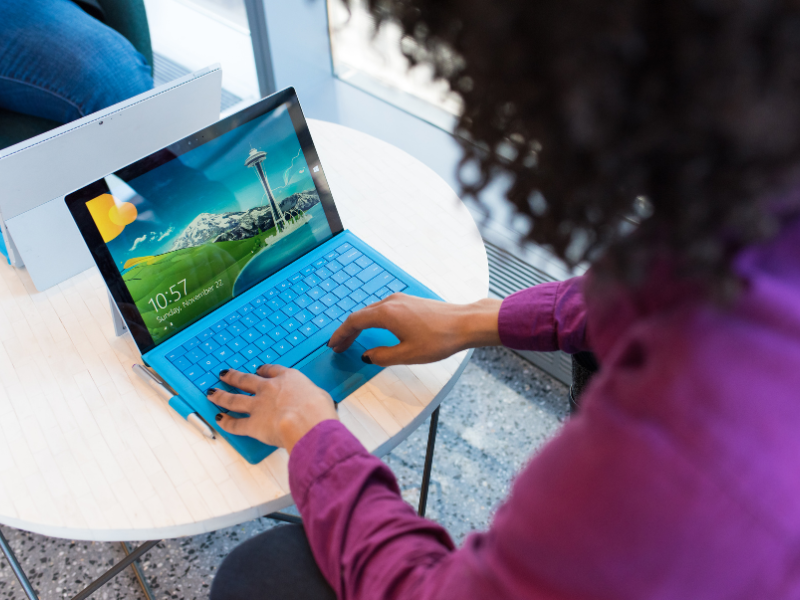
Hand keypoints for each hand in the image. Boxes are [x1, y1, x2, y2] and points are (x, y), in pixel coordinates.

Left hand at [208, 365, 337, 452]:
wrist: (307, 423)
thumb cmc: (318, 410)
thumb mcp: (320, 396)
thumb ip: (311, 397)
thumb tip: (314, 401)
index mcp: (288, 379)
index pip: (271, 370)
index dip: (263, 370)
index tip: (258, 370)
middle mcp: (269, 389)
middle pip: (246, 380)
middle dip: (233, 377)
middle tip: (224, 374)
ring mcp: (258, 406)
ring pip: (234, 399)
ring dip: (221, 396)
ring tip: (212, 393)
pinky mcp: (253, 425)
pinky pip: (235, 424)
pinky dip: (226, 423)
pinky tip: (219, 420)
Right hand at [328, 293, 501, 365]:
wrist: (465, 324)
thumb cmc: (440, 339)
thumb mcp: (407, 355)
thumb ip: (382, 356)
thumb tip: (367, 357)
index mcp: (386, 314)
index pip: (354, 322)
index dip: (340, 335)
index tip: (333, 345)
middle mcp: (391, 302)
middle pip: (361, 315)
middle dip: (348, 331)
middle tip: (339, 346)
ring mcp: (401, 300)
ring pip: (372, 311)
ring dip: (360, 325)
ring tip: (354, 340)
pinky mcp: (410, 302)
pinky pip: (383, 309)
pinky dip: (373, 320)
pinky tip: (375, 330)